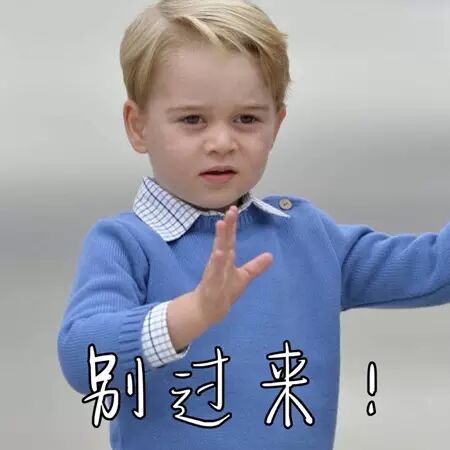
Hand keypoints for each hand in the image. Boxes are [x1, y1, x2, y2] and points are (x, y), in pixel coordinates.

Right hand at [193, 205, 272, 326]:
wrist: (206, 309)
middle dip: (227, 226)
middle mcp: (219, 261)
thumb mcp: (243, 277)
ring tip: (221, 223)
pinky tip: (218, 252)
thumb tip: (270, 256)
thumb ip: (255, 266)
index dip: (232, 224)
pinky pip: (214, 272)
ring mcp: (214, 271)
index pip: (229, 238)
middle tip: (230, 210)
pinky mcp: (211, 283)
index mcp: (226, 258)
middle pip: (224, 241)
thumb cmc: (223, 290)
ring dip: (219, 238)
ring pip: (218, 252)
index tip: (234, 208)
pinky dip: (216, 262)